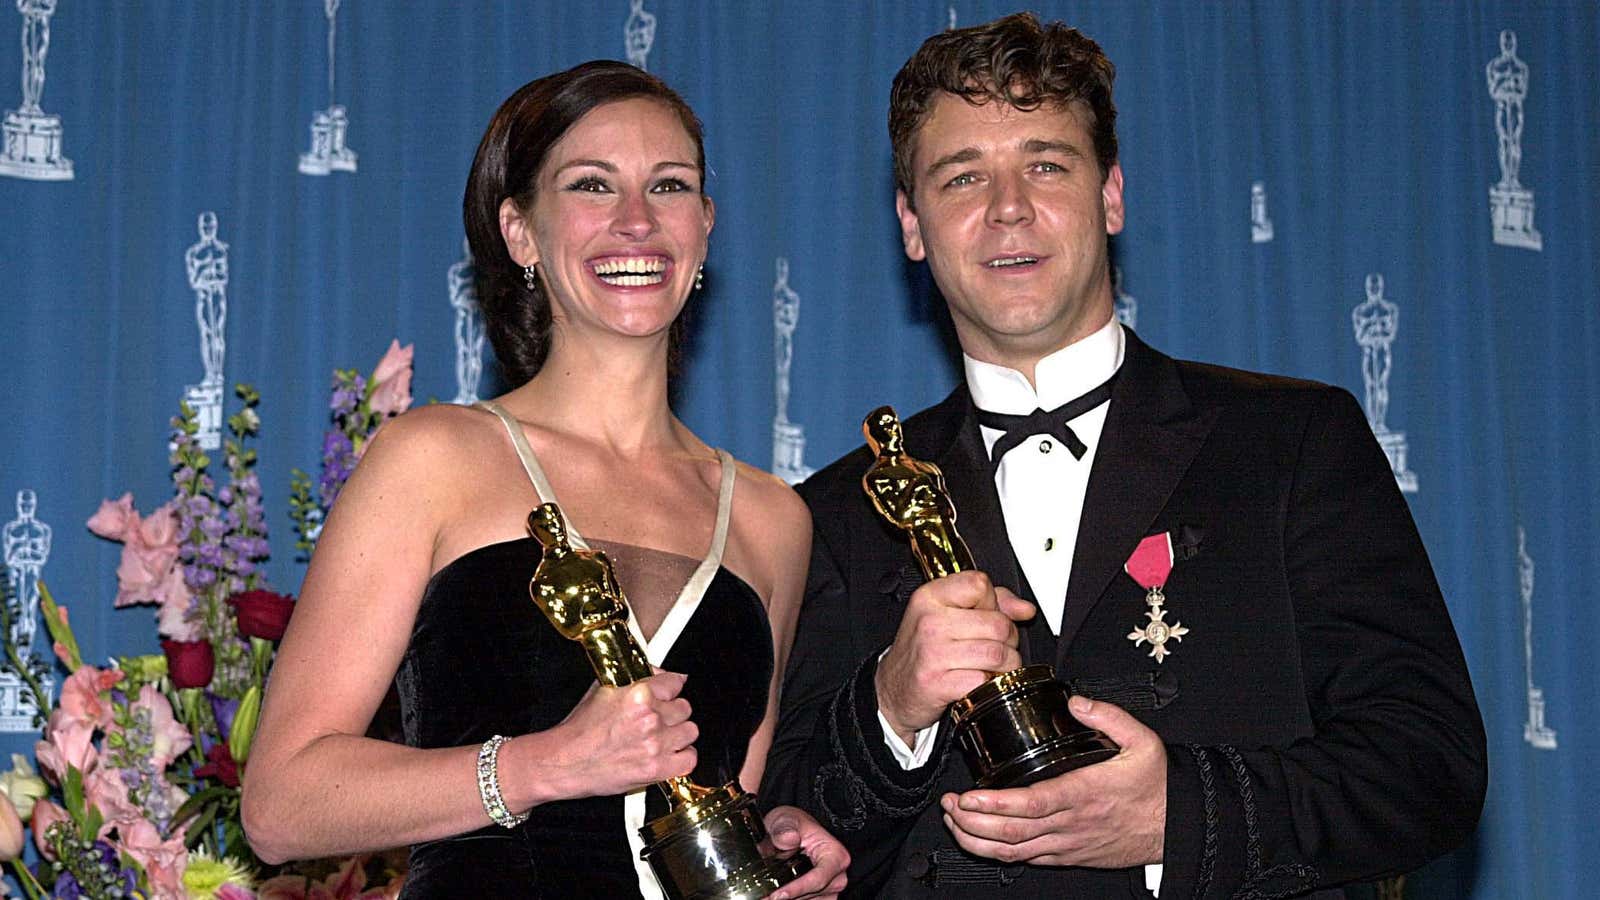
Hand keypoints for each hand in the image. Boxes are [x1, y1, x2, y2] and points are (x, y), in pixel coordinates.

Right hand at [538, 672, 697, 800]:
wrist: (564, 762)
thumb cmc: (580, 729)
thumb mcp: (603, 688)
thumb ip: (636, 677)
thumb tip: (660, 672)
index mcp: (638, 694)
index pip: (676, 682)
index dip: (670, 688)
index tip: (669, 692)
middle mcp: (649, 718)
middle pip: (684, 707)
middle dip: (672, 711)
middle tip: (659, 718)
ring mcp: (655, 744)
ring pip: (690, 731)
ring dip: (678, 734)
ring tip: (662, 736)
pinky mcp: (656, 769)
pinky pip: (689, 759)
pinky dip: (682, 757)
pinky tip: (669, 753)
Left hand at [762, 805, 848, 898]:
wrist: (792, 831)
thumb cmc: (793, 825)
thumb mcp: (785, 819)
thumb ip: (785, 830)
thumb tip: (789, 839)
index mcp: (836, 855)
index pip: (818, 879)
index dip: (797, 889)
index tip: (777, 895)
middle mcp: (837, 876)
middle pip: (811, 894)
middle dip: (787, 896)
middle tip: (763, 895)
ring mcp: (830, 890)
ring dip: (788, 899)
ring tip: (767, 893)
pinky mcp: (821, 898)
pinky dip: (792, 899)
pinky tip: (778, 893)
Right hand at [875, 571, 1035, 741]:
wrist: (893, 690)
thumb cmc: (924, 651)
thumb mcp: (947, 615)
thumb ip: (990, 603)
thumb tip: (1024, 609)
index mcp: (930, 597)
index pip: (980, 584)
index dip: (992, 603)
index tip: (985, 616)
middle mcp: (930, 621)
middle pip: (998, 624)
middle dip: (1007, 641)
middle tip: (993, 648)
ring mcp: (932, 652)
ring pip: (997, 654)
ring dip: (1003, 666)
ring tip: (989, 667)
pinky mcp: (937, 683)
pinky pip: (984, 681)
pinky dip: (987, 686)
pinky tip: (975, 682)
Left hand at [941, 696, 1165, 867]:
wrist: (1176, 826)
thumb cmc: (1157, 787)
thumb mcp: (1143, 741)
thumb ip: (1107, 716)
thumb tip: (1076, 701)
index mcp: (1082, 793)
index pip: (1028, 804)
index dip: (993, 805)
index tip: (967, 797)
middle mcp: (1069, 823)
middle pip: (1010, 833)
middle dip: (971, 822)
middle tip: (948, 805)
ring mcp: (1066, 844)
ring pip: (1013, 852)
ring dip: (977, 840)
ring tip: (954, 821)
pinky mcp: (1068, 855)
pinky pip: (1026, 859)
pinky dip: (998, 852)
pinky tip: (981, 839)